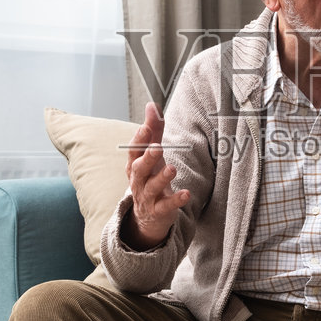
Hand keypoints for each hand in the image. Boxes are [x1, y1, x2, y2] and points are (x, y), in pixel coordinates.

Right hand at [122, 102, 190, 249]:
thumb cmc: (150, 177)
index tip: (145, 128)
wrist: (148, 215)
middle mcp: (138, 180)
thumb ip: (153, 130)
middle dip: (147, 158)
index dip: (139, 140)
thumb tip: (152, 105)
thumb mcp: (151, 154)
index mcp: (135, 164)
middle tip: (157, 147)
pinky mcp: (159, 211)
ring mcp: (147, 197)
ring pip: (151, 187)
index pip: (134, 151)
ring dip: (162, 178)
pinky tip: (186, 194)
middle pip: (139, 168)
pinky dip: (175, 200)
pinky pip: (166, 206)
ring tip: (172, 169)